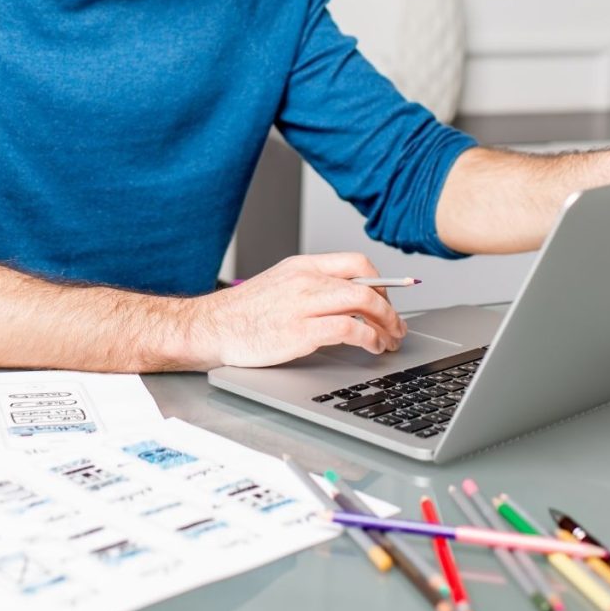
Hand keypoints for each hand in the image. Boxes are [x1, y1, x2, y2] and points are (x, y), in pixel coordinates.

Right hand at [189, 252, 407, 369]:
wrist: (212, 327)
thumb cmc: (245, 312)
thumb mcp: (281, 285)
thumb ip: (312, 287)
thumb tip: (351, 300)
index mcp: (302, 266)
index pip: (357, 263)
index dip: (382, 283)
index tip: (390, 301)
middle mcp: (305, 280)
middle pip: (367, 285)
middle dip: (391, 310)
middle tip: (397, 327)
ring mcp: (303, 304)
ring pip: (363, 303)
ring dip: (386, 325)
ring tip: (388, 341)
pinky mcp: (300, 331)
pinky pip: (349, 329)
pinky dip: (369, 339)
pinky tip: (371, 347)